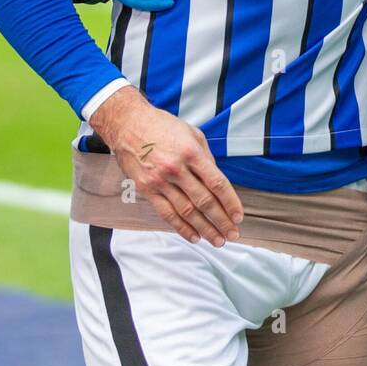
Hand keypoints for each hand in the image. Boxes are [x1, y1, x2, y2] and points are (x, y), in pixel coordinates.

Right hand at [89, 87, 242, 245]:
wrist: (127, 124)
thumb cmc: (163, 126)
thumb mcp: (192, 133)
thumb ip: (206, 158)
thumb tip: (216, 182)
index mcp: (192, 153)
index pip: (217, 184)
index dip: (231, 203)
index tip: (238, 217)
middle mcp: (177, 169)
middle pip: (204, 201)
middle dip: (221, 221)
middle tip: (233, 235)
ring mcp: (160, 181)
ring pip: (187, 212)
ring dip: (205, 229)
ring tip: (218, 240)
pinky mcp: (146, 189)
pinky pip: (167, 213)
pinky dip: (182, 227)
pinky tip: (194, 237)